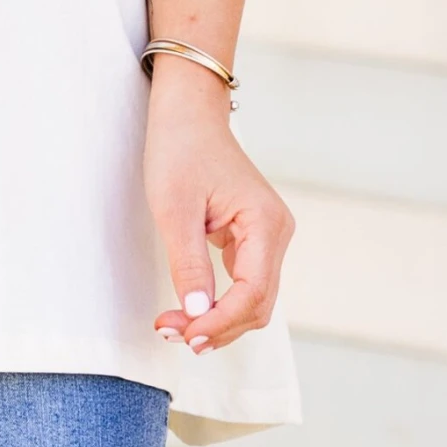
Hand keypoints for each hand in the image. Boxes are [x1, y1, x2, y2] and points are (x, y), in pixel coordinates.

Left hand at [143, 55, 292, 352]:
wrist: (187, 113)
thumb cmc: (180, 149)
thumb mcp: (175, 208)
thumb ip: (189, 263)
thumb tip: (198, 313)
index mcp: (267, 223)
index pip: (252, 294)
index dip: (219, 322)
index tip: (184, 333)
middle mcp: (277, 232)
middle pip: (256, 304)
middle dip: (217, 326)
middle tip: (169, 331)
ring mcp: (268, 236)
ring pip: (251, 299)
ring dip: (217, 319)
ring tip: (174, 324)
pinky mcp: (253, 238)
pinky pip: (243, 283)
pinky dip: (219, 302)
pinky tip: (190, 308)